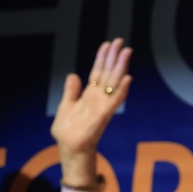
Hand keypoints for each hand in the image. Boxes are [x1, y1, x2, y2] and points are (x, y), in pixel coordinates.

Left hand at [51, 38, 131, 181]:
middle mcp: (99, 97)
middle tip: (121, 42)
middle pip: (108, 73)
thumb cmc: (68, 132)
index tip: (108, 44)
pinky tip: (128, 79)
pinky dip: (122, 90)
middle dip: (114, 57)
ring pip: (114, 82)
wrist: (70, 149)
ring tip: (127, 53)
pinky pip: (115, 101)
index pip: (98, 72)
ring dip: (121, 67)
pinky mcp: (104, 116)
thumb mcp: (65, 107)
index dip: (102, 58)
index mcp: (90, 95)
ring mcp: (103, 105)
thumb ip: (71, 91)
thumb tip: (74, 75)